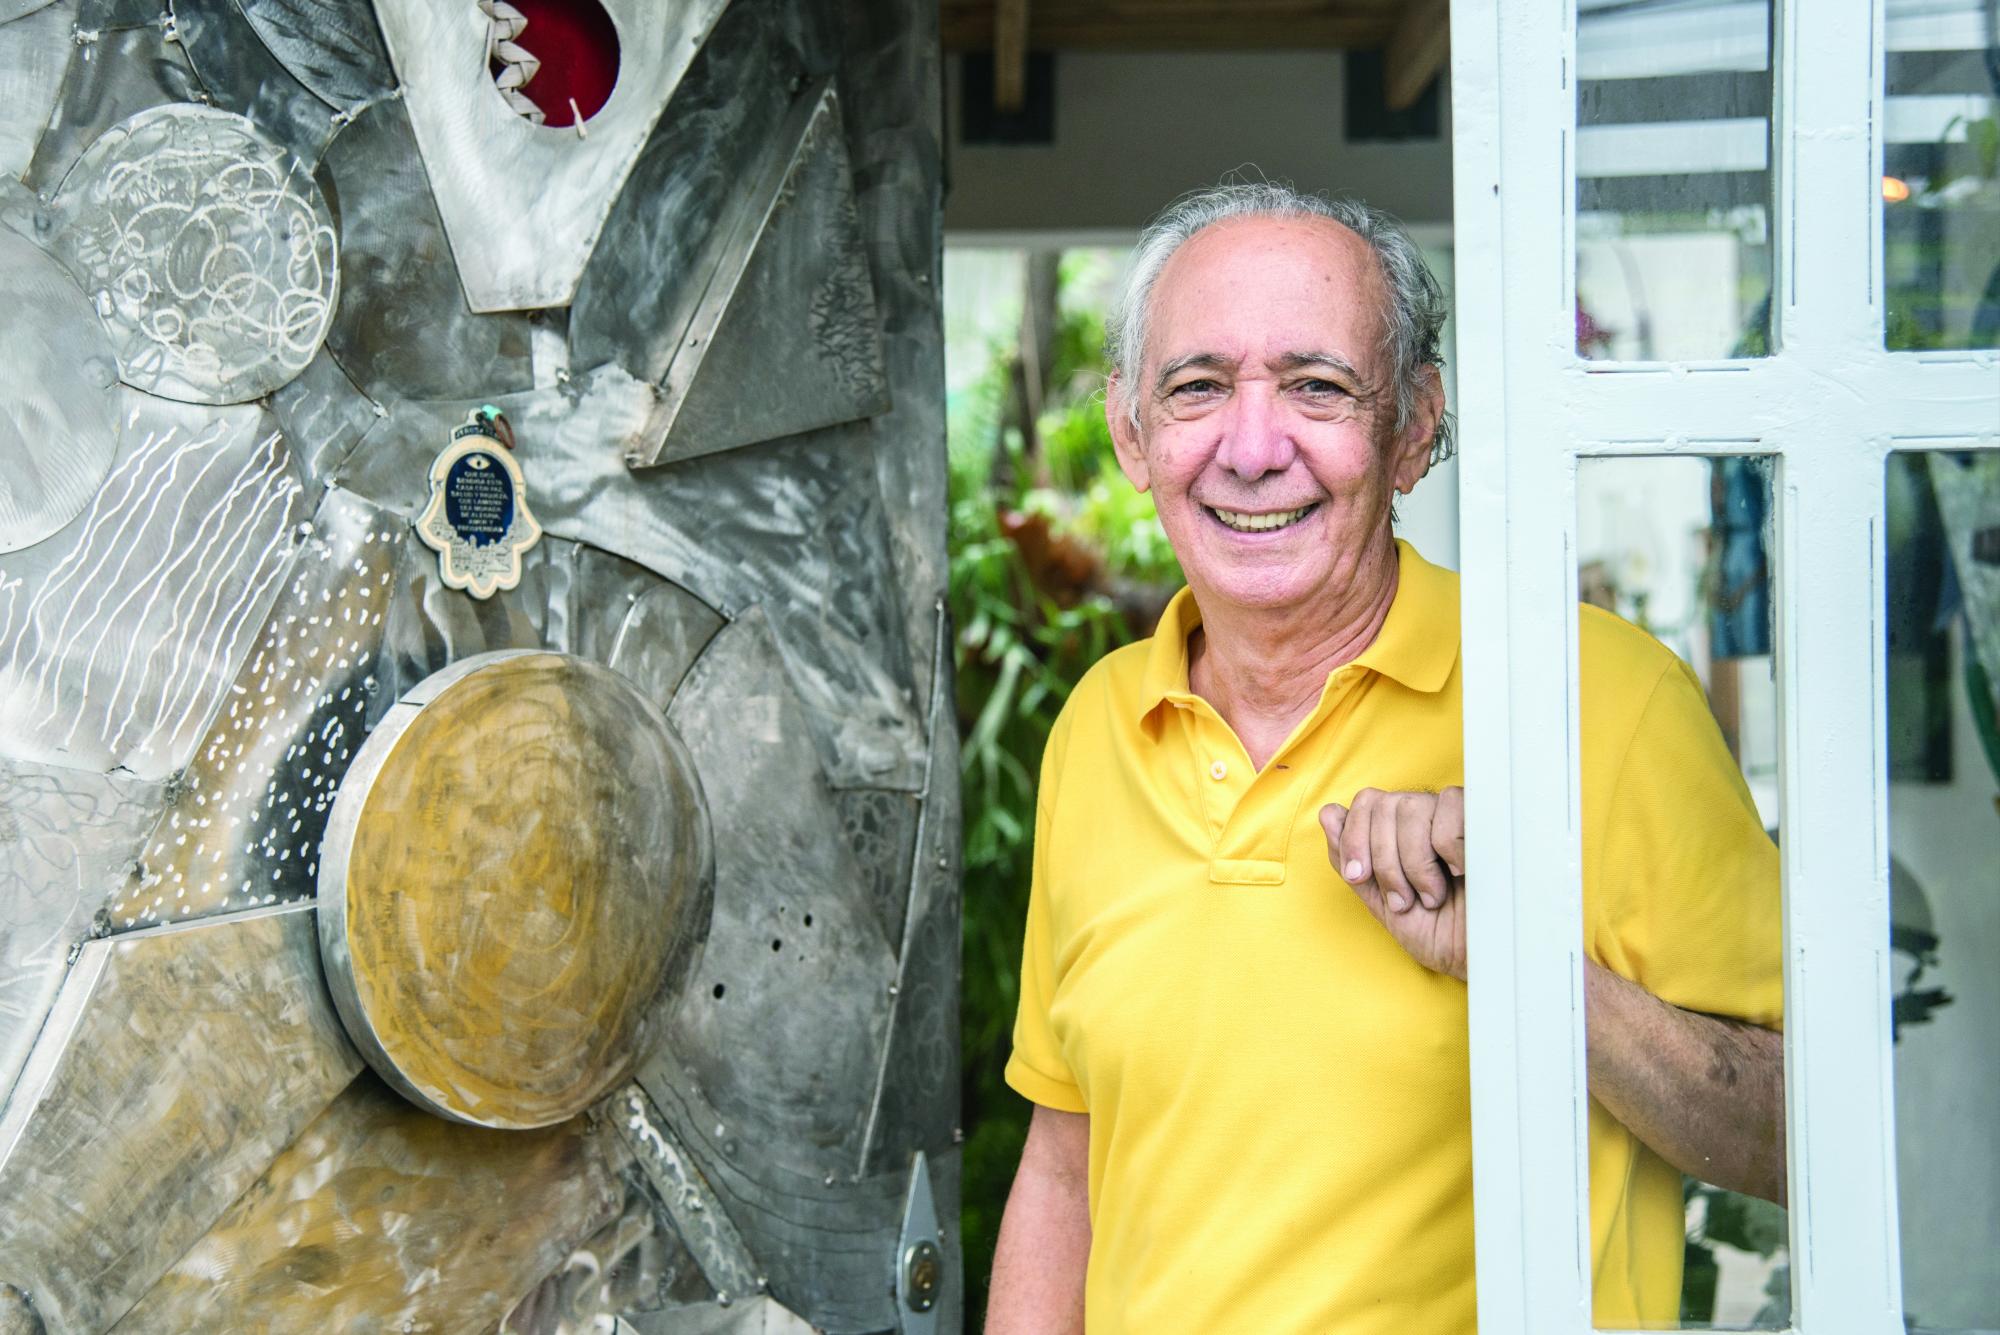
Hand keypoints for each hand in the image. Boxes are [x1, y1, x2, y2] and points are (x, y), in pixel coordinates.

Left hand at [1319, 786, 1466, 980]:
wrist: (1484, 960)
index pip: (1366, 802)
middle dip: (1382, 860)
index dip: (1354, 838)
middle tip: (1403, 899)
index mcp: (1402, 835)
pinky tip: (1463, 871)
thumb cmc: (1441, 935)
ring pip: (1411, 805)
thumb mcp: (1383, 903)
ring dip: (1414, 862)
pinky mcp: (1487, 819)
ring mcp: (1457, 817)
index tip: (1359, 877)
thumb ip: (1354, 862)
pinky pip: (1450, 805)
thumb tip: (1329, 814)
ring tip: (1433, 894)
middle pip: (1382, 804)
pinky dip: (1448, 845)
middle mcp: (1428, 819)